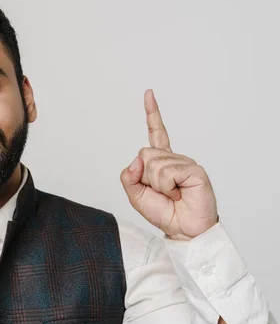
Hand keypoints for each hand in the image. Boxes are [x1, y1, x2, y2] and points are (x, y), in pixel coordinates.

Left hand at [120, 90, 217, 239]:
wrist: (183, 230)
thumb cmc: (163, 212)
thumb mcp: (135, 195)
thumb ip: (128, 177)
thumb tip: (136, 159)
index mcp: (160, 161)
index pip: (156, 133)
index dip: (152, 113)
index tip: (149, 93)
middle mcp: (173, 158)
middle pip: (143, 154)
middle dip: (145, 177)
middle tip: (161, 192)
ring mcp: (185, 162)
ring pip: (153, 164)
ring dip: (157, 184)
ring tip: (172, 194)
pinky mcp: (194, 169)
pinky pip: (167, 172)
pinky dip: (167, 186)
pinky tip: (180, 192)